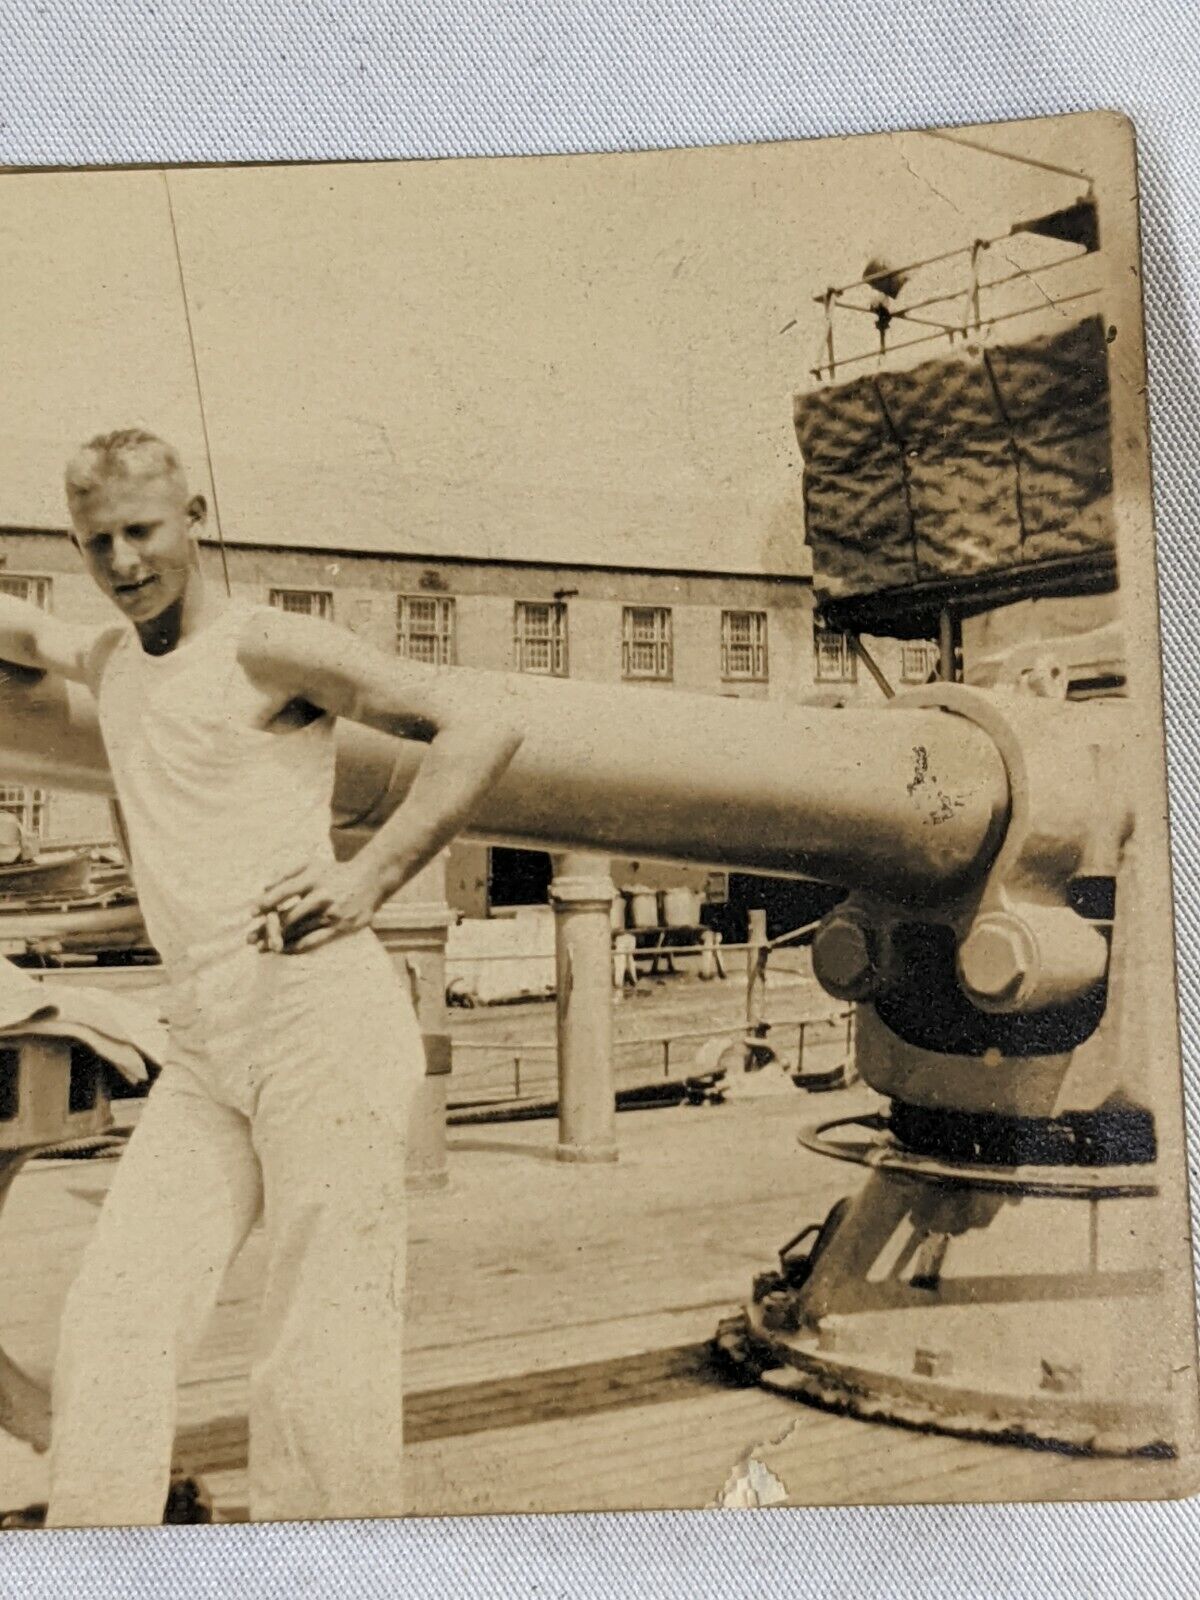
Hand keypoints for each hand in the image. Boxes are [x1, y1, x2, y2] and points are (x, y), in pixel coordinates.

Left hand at [249, 856, 388, 954]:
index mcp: (314, 878)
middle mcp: (322, 896)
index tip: (251, 913)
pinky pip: (313, 941)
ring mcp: (332, 914)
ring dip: (277, 941)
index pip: (284, 892)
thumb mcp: (312, 864)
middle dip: (266, 929)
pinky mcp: (340, 927)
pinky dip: (296, 947)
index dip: (266, 903)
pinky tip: (283, 950)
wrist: (371, 879)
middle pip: (289, 917)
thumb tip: (264, 887)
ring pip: (299, 932)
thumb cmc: (335, 873)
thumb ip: (286, 873)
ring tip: (261, 948)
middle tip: (249, 938)